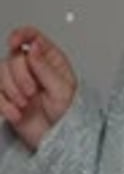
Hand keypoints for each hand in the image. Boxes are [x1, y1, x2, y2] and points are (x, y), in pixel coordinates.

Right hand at [0, 27, 76, 150]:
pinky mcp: (7, 96)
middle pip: (14, 57)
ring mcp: (18, 81)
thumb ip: (46, 68)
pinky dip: (4, 104)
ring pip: (1, 73)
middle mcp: (32, 67)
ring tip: (25, 104)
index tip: (14, 42)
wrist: (56, 138)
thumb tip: (34, 47)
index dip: (21, 35)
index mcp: (50, 59)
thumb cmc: (67, 113)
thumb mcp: (62, 89)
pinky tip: (16, 113)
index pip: (32, 37)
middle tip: (32, 92)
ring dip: (12, 91)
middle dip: (21, 77)